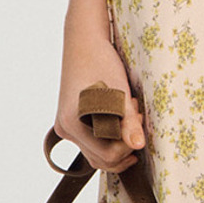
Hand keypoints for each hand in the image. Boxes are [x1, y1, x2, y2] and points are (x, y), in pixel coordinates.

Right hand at [58, 21, 146, 175]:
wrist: (85, 43)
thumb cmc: (100, 62)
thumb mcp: (118, 93)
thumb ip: (127, 121)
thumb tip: (138, 145)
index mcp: (72, 124)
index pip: (107, 155)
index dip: (128, 145)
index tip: (138, 121)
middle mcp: (65, 130)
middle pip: (101, 159)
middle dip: (124, 145)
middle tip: (137, 119)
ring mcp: (67, 128)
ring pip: (97, 153)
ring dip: (118, 143)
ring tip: (130, 118)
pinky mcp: (72, 124)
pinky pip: (93, 143)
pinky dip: (110, 136)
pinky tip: (120, 117)